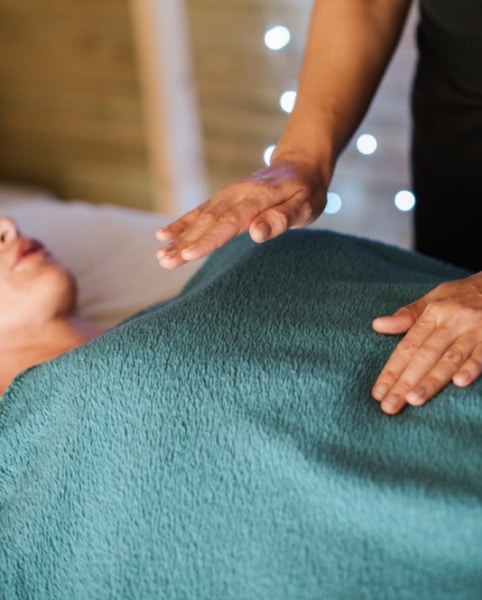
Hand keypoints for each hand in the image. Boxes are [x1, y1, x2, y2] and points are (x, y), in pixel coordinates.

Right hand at [156, 159, 326, 267]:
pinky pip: (199, 212)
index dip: (209, 240)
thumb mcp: (305, 206)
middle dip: (185, 243)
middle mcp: (236, 195)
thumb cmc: (306, 190)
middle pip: (209, 222)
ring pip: (200, 218)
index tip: (189, 254)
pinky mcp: (223, 199)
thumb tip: (256, 233)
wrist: (300, 165)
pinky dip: (181, 223)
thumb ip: (281, 218)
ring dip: (179, 237)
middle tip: (165, 262)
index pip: (230, 223)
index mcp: (257, 198)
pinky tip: (163, 236)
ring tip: (160, 256)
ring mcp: (227, 196)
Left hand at [371, 272, 481, 414]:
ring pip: (450, 358)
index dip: (392, 370)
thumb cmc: (464, 294)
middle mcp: (452, 321)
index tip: (378, 392)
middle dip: (405, 382)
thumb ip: (409, 315)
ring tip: (414, 400)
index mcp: (434, 313)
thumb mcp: (435, 297)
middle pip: (424, 355)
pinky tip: (459, 382)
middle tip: (389, 405)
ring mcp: (474, 329)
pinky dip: (471, 367)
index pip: (408, 346)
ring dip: (432, 380)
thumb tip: (377, 325)